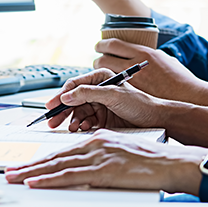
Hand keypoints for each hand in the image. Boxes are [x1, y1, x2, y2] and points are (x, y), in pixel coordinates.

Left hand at [4, 130, 203, 192]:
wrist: (173, 162)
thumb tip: (86, 173)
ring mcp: (99, 156)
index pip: (64, 150)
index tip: (26, 166)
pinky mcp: (104, 169)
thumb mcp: (122, 155)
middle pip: (55, 156)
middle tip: (10, 173)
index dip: (42, 159)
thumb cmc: (153, 162)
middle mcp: (96, 144)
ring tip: (14, 178)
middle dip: (30, 165)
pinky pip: (70, 175)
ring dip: (32, 172)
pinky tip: (35, 183)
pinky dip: (49, 179)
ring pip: (57, 164)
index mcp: (100, 139)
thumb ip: (102, 161)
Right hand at [45, 68, 167, 131]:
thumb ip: (89, 93)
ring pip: (77, 112)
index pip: (75, 84)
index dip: (62, 95)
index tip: (52, 105)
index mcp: (101, 78)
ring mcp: (99, 104)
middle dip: (62, 110)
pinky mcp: (101, 118)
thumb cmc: (140, 103)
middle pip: (73, 99)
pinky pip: (85, 122)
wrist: (155, 120)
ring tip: (72, 127)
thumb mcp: (113, 95)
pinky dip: (81, 126)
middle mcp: (98, 90)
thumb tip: (67, 95)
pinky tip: (81, 129)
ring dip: (72, 120)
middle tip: (52, 121)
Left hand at [93, 39, 207, 110]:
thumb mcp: (164, 59)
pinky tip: (109, 90)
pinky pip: (112, 90)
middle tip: (98, 63)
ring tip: (102, 78)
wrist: (189, 98)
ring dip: (100, 76)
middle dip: (98, 61)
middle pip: (103, 60)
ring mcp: (132, 82)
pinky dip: (108, 89)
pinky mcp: (131, 97)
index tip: (99, 46)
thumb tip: (139, 54)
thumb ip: (149, 55)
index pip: (112, 44)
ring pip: (104, 76)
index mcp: (143, 53)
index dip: (102, 45)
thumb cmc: (180, 79)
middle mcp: (135, 66)